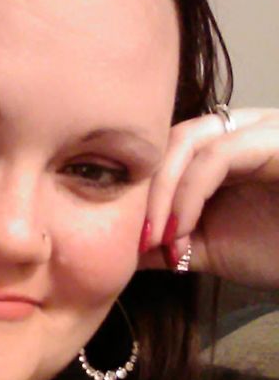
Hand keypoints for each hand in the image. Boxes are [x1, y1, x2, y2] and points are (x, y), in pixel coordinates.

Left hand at [138, 107, 278, 289]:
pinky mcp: (276, 139)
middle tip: (138, 239)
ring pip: (188, 142)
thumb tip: (117, 248)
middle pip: (169, 141)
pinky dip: (189, 194)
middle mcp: (237, 131)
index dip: (137, 192)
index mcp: (218, 150)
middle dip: (145, 191)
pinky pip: (219, 155)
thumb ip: (166, 242)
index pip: (161, 153)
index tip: (127, 241)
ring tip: (159, 238)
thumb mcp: (208, 249)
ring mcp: (260, 129)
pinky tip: (182, 230)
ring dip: (163, 194)